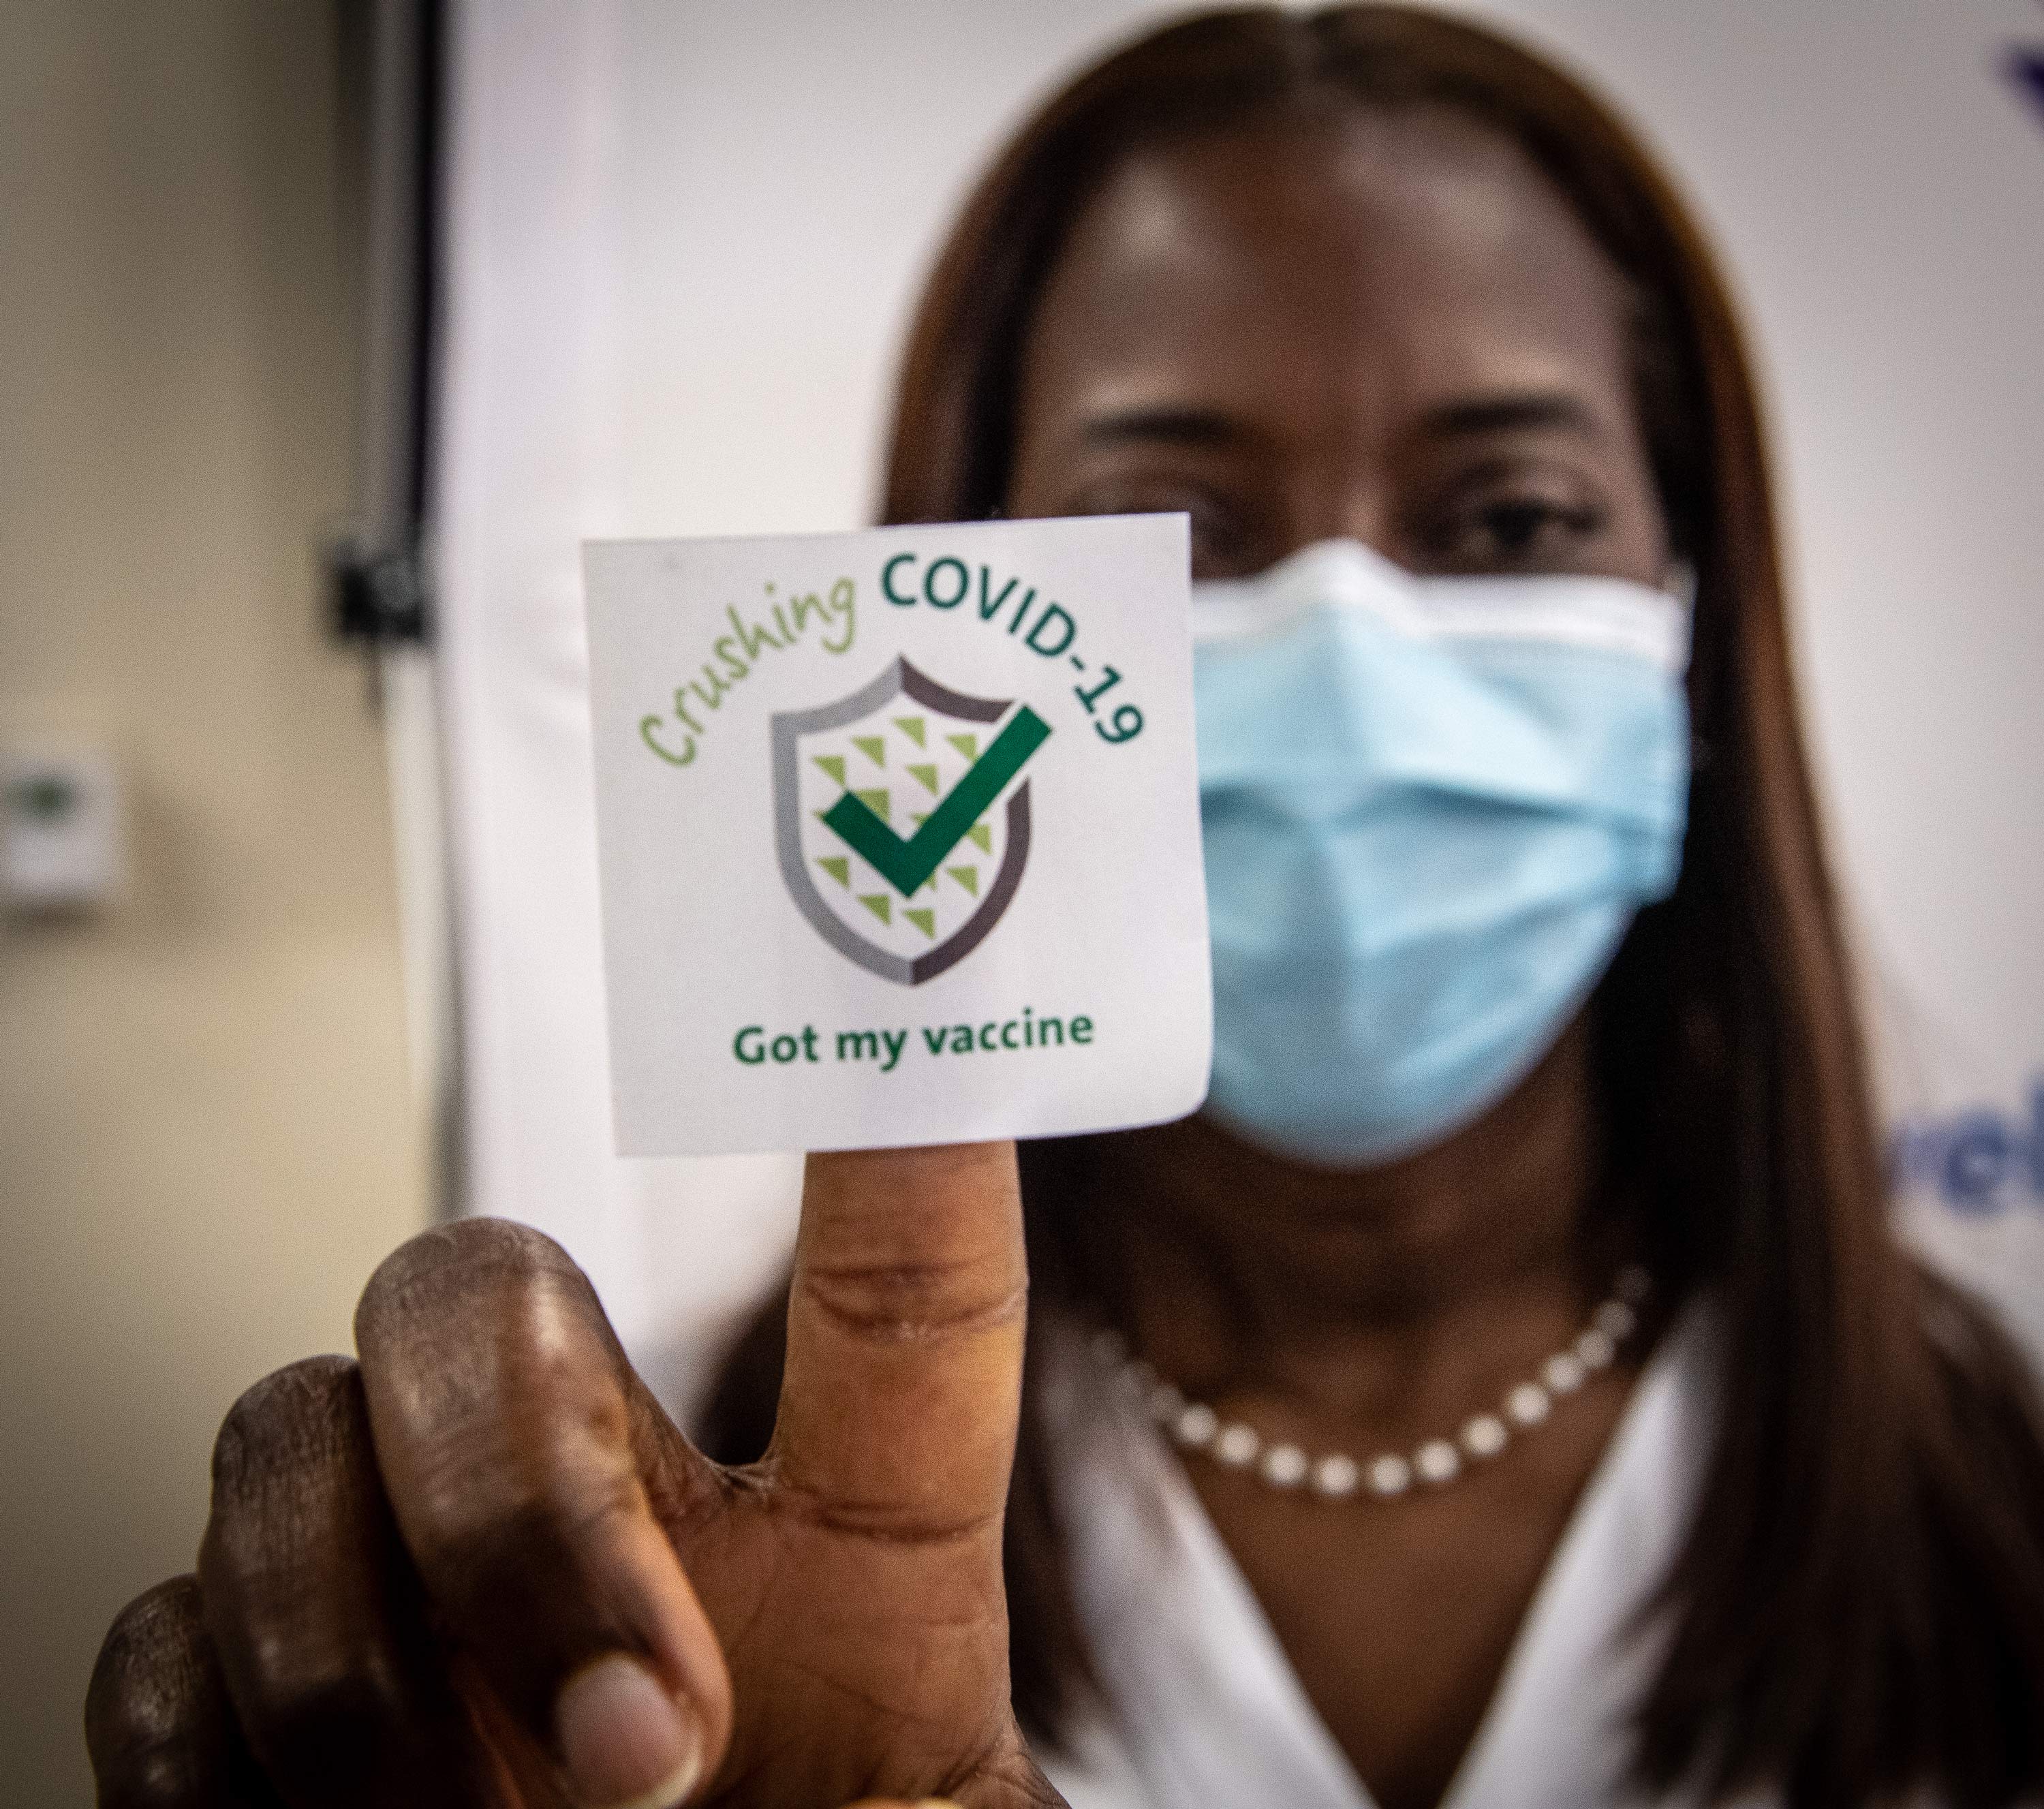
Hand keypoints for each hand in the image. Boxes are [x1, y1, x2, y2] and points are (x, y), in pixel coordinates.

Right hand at [85, 1144, 1063, 1808]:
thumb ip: (955, 1805)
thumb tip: (945, 1790)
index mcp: (853, 1560)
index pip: (897, 1294)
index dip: (911, 1140)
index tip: (927, 966)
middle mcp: (623, 1520)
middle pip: (490, 1287)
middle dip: (512, 1484)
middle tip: (638, 1739)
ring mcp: (417, 1596)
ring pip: (287, 1430)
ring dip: (352, 1659)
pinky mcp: (247, 1705)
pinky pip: (152, 1637)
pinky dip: (205, 1746)